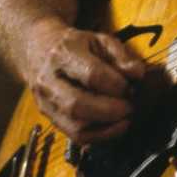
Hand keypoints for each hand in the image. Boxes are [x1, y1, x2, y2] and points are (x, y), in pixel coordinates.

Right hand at [25, 20, 145, 144]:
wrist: (38, 49)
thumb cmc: (75, 45)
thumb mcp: (99, 40)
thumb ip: (121, 56)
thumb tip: (138, 74)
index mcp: (63, 54)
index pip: (91, 75)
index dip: (116, 85)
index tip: (130, 87)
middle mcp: (48, 81)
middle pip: (78, 105)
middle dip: (111, 111)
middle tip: (130, 107)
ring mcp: (46, 102)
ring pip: (75, 126)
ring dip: (107, 127)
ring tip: (125, 118)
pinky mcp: (50, 118)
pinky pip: (75, 136)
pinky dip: (99, 136)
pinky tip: (114, 127)